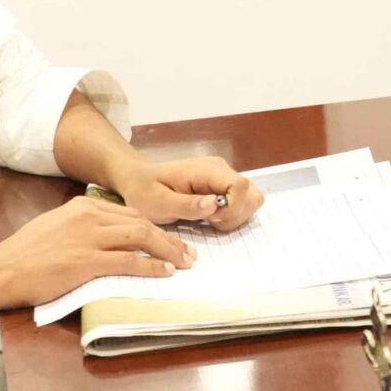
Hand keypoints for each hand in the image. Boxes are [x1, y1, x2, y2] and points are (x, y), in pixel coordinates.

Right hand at [0, 196, 194, 306]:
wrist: (2, 270)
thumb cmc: (25, 255)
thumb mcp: (56, 227)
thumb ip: (82, 227)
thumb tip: (106, 237)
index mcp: (82, 206)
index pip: (130, 213)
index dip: (156, 227)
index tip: (171, 239)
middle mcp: (88, 216)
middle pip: (141, 222)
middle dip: (169, 238)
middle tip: (188, 253)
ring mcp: (87, 238)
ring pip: (140, 237)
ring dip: (168, 250)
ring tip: (184, 263)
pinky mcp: (85, 261)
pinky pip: (128, 261)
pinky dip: (151, 267)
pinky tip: (164, 273)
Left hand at [115, 154, 264, 230]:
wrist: (139, 180)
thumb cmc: (145, 190)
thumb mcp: (158, 202)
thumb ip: (187, 205)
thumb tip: (214, 204)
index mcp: (206, 170)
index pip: (240, 186)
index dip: (232, 208)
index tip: (210, 218)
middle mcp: (221, 169)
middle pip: (251, 195)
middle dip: (233, 216)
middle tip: (207, 221)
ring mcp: (224, 177)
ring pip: (251, 201)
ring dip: (234, 217)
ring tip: (208, 219)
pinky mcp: (224, 186)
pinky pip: (243, 204)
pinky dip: (232, 216)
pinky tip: (211, 217)